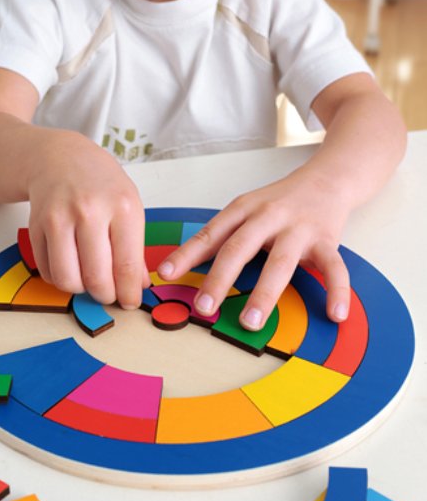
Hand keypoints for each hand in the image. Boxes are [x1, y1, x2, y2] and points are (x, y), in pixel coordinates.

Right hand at [27, 131, 149, 307]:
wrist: (60, 158)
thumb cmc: (101, 184)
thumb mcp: (129, 206)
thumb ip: (135, 247)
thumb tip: (137, 286)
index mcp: (122, 207)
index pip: (126, 265)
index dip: (128, 293)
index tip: (130, 302)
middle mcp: (89, 212)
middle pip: (96, 278)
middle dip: (105, 296)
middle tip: (109, 294)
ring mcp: (59, 219)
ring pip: (67, 280)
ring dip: (80, 290)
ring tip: (89, 280)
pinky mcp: (35, 227)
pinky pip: (47, 271)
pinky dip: (60, 278)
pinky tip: (71, 266)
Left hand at [157, 170, 351, 329]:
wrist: (328, 178)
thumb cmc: (278, 201)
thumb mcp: (246, 209)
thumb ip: (221, 235)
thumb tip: (178, 266)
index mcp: (243, 209)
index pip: (210, 234)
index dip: (186, 255)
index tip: (165, 276)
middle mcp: (268, 216)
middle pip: (240, 248)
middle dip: (219, 279)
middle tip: (203, 308)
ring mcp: (299, 228)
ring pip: (281, 263)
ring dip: (265, 294)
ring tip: (251, 322)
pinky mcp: (328, 240)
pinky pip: (334, 268)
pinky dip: (336, 292)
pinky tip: (334, 315)